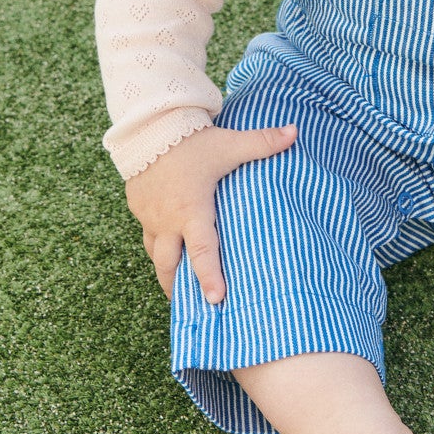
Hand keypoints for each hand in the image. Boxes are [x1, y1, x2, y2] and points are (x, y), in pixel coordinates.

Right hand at [124, 123, 297, 305]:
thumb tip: (296, 132)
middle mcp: (167, 220)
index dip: (209, 277)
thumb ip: (262, 142)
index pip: (202, 251)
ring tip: (178, 287)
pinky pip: (146, 234)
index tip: (216, 301)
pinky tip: (166, 250)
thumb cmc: (193, 140)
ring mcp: (149, 216)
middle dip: (178, 289)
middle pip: (169, 266)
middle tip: (192, 308)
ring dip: (166, 271)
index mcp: (192, 210)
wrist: (148, 124)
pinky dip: (157, 247)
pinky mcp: (137, 207)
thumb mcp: (229, 143)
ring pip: (155, 255)